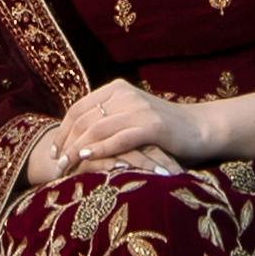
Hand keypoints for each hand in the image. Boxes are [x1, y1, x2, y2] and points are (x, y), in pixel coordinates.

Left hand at [25, 79, 197, 186]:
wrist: (200, 129)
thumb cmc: (163, 130)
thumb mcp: (132, 117)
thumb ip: (109, 120)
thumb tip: (77, 138)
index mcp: (117, 89)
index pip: (79, 107)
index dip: (63, 129)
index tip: (54, 150)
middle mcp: (125, 94)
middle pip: (84, 118)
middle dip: (66, 143)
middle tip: (56, 165)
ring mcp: (139, 108)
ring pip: (97, 128)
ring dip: (77, 149)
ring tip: (66, 167)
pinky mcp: (152, 126)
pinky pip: (119, 138)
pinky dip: (100, 149)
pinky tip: (87, 159)